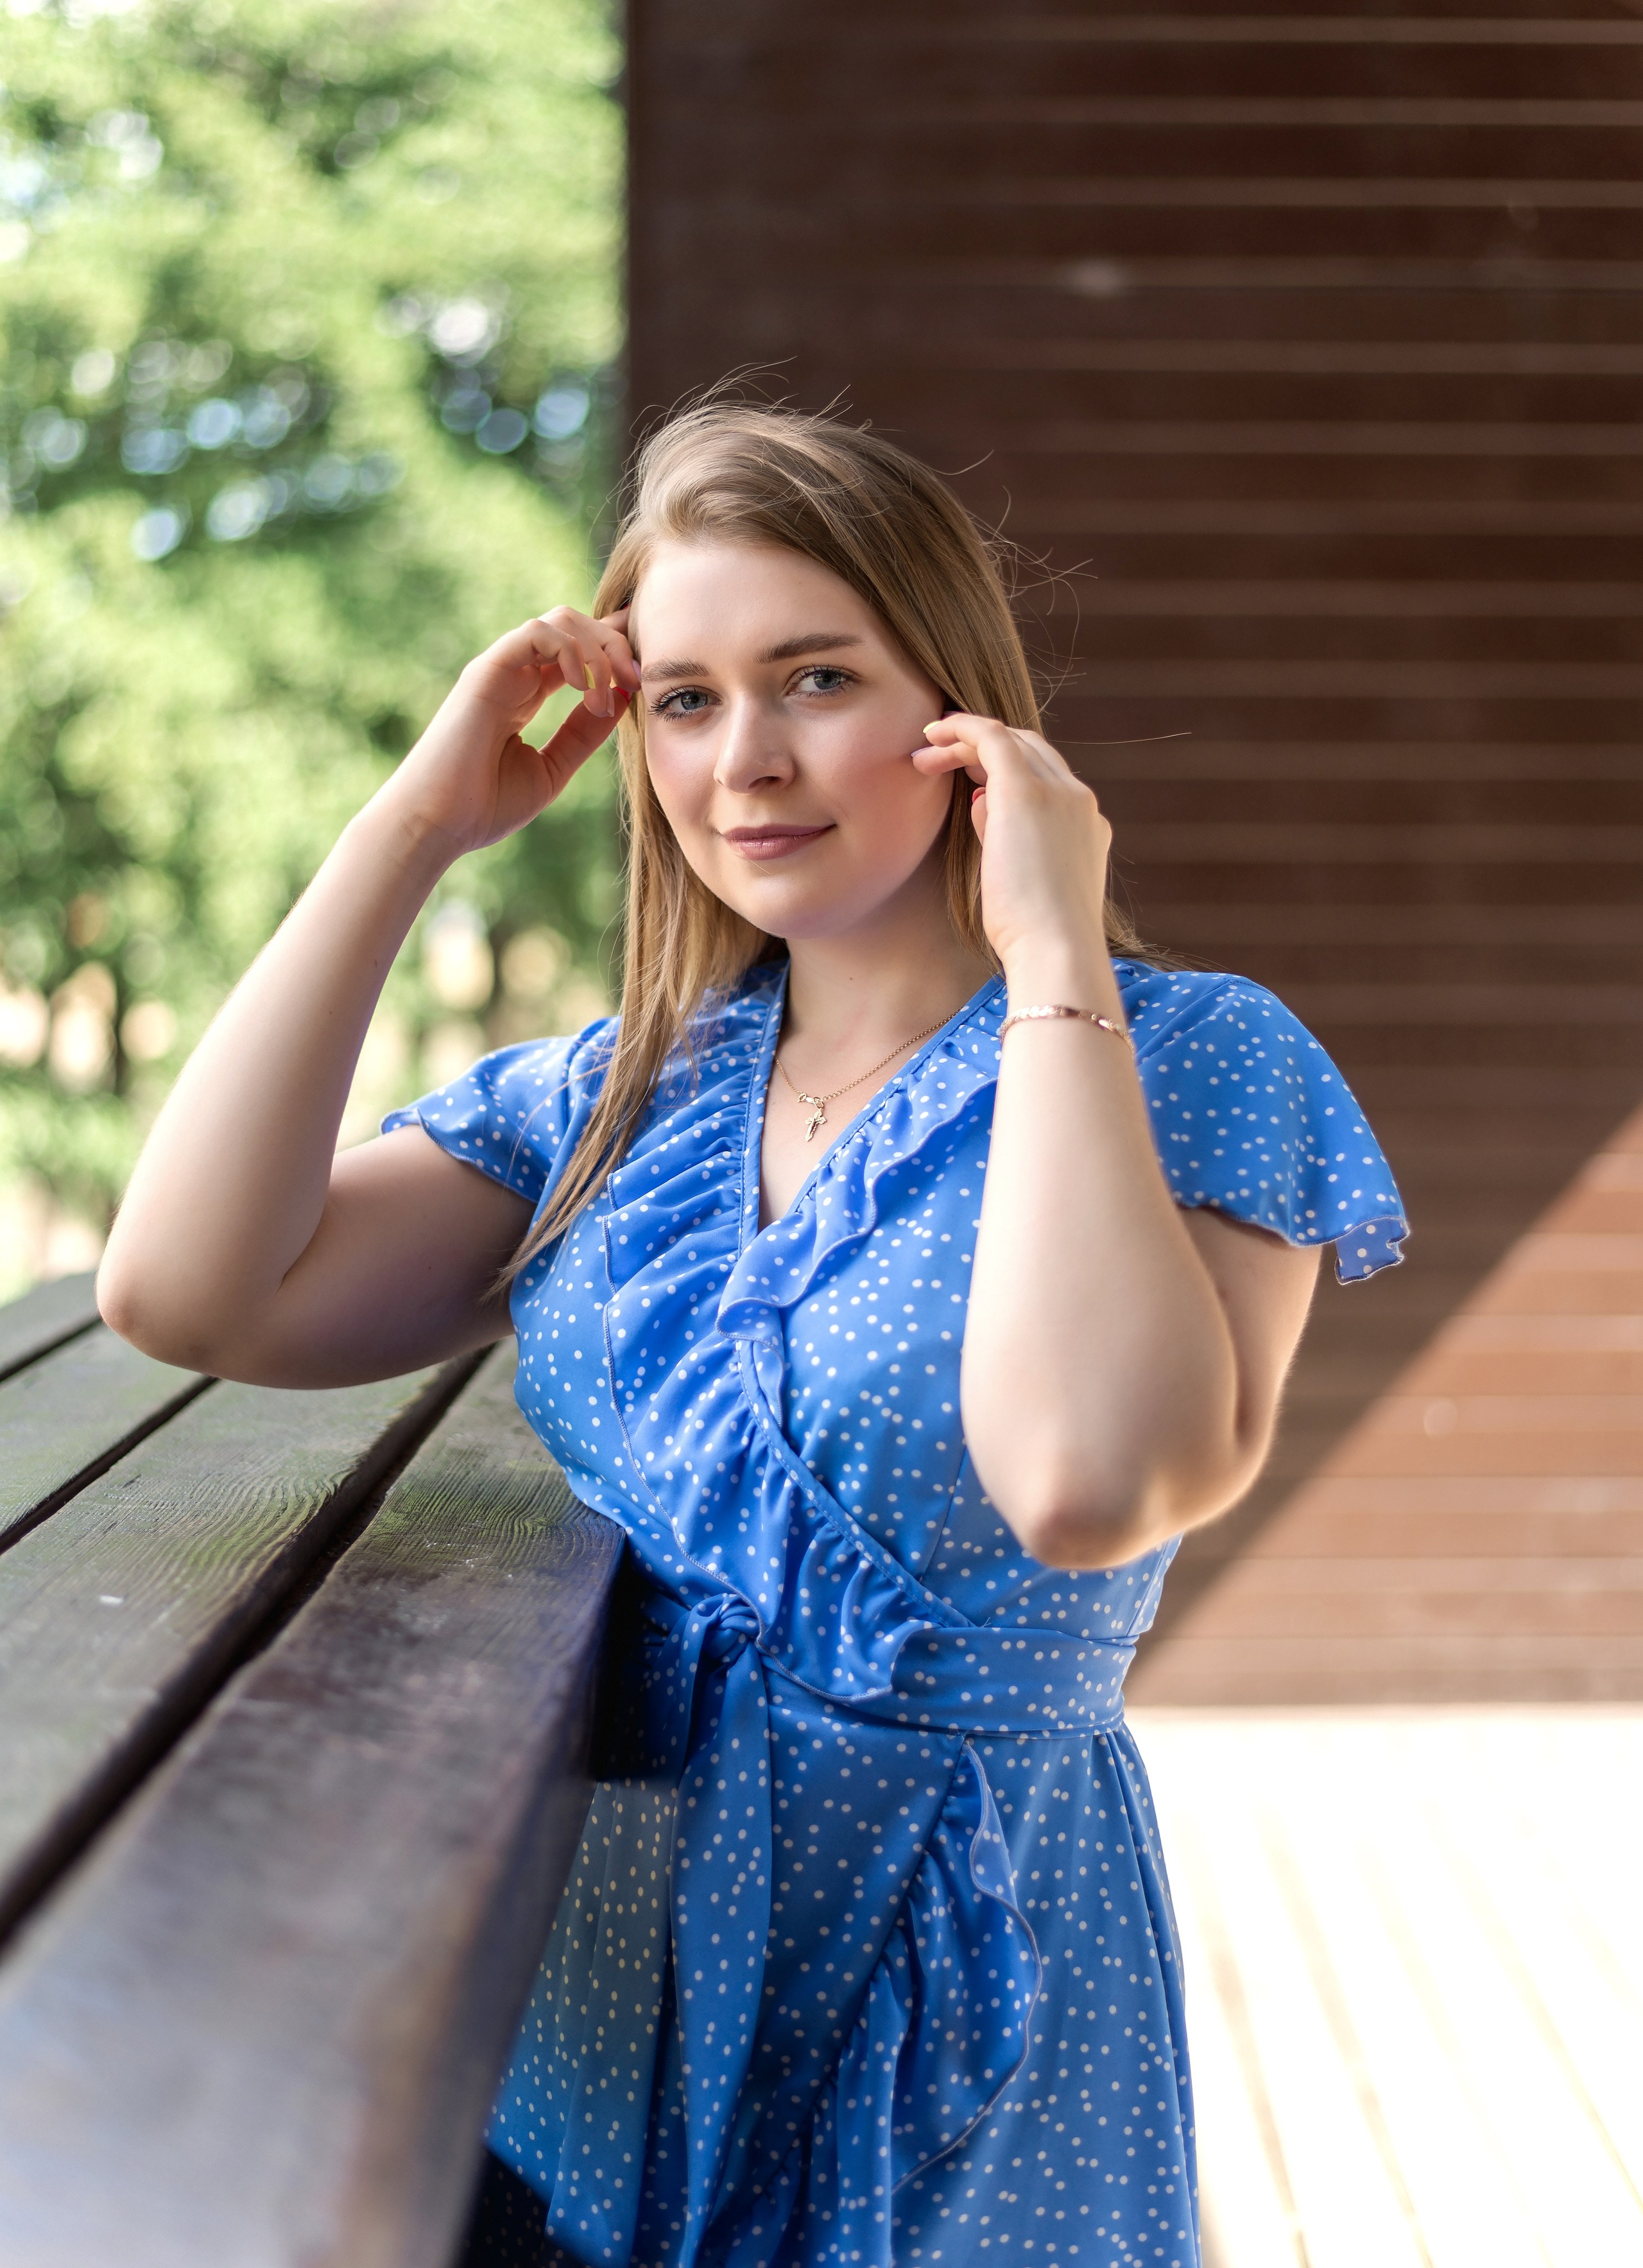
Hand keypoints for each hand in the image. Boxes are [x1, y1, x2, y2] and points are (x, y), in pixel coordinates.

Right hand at [381, 605, 640, 859]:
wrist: (436, 824)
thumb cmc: (485, 806)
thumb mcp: (552, 769)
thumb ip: (583, 735)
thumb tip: (623, 697)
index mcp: (526, 695)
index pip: (576, 652)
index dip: (614, 649)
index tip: (646, 669)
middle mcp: (513, 674)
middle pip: (575, 626)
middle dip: (616, 645)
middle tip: (638, 680)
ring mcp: (499, 668)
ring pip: (561, 620)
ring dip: (599, 649)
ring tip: (610, 691)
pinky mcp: (486, 670)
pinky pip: (537, 633)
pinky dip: (571, 651)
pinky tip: (583, 688)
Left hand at [913, 714, 1114, 987]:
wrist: (1056, 950)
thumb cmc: (1034, 935)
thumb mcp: (1021, 881)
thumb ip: (1004, 837)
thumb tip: (979, 801)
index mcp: (1084, 827)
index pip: (1046, 780)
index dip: (1004, 774)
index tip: (968, 785)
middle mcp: (1078, 801)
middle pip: (1031, 753)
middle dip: (982, 752)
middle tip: (935, 762)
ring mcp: (1058, 792)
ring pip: (1012, 742)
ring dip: (965, 743)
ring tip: (924, 755)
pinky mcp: (1026, 792)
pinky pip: (993, 738)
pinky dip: (963, 729)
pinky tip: (933, 732)